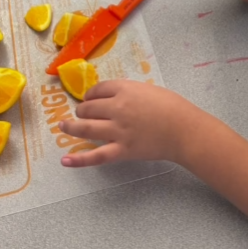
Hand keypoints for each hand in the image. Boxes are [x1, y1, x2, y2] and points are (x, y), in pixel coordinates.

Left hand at [59, 80, 196, 166]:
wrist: (184, 129)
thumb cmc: (171, 106)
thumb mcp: (147, 89)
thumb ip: (128, 92)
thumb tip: (111, 97)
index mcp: (124, 89)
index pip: (98, 89)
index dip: (91, 94)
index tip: (90, 98)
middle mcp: (116, 108)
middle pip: (89, 107)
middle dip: (83, 110)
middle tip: (82, 113)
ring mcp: (117, 131)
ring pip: (85, 128)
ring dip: (71, 127)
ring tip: (63, 126)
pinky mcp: (121, 150)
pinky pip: (96, 156)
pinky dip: (78, 160)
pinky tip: (65, 159)